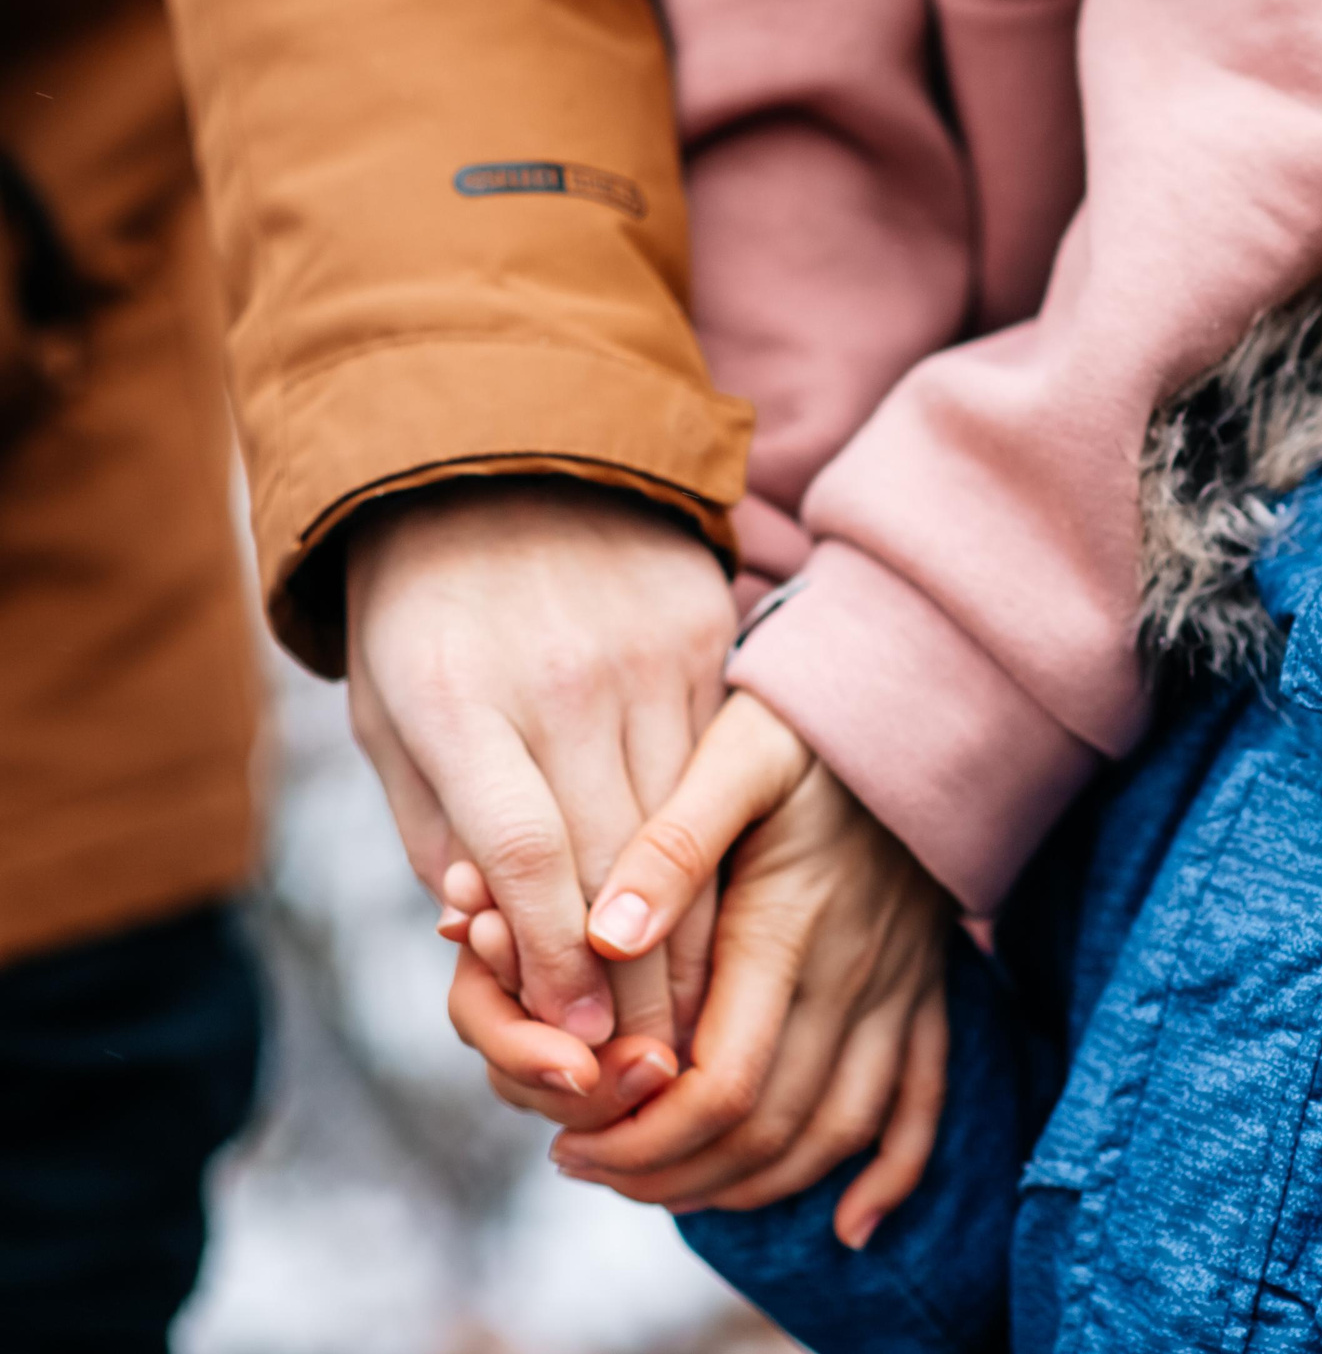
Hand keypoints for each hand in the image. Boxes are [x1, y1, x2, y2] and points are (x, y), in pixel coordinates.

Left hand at [347, 478, 734, 1044]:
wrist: (506, 455)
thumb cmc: (425, 612)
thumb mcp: (392, 715)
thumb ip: (440, 828)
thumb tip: (488, 936)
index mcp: (459, 700)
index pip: (523, 853)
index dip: (548, 958)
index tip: (569, 1039)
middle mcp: (563, 679)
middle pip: (615, 858)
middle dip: (632, 984)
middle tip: (642, 1073)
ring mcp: (647, 654)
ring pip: (683, 825)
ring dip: (689, 937)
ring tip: (688, 1023)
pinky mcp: (706, 637)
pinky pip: (718, 772)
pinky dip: (721, 858)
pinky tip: (722, 923)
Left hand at [450, 692, 953, 1245]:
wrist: (925, 703)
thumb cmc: (812, 722)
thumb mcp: (736, 756)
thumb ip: (670, 844)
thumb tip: (607, 936)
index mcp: (789, 928)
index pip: (718, 1081)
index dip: (642, 1134)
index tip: (569, 1139)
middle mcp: (851, 975)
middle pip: (766, 1126)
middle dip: (670, 1171)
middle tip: (588, 1166)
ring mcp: (897, 988)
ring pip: (833, 1131)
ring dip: (751, 1183)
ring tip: (663, 1184)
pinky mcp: (926, 987)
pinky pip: (922, 1100)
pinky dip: (891, 1173)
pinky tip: (852, 1223)